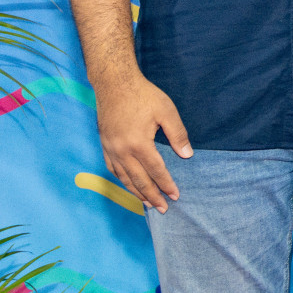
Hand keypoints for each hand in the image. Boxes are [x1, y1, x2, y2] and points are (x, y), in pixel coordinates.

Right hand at [95, 74, 191, 213]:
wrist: (114, 83)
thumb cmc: (143, 95)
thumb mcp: (166, 111)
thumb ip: (177, 134)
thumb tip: (187, 155)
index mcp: (139, 144)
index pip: (156, 171)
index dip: (166, 185)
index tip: (175, 196)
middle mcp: (122, 151)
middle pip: (139, 180)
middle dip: (152, 196)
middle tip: (163, 208)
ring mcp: (111, 149)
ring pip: (124, 178)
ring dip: (136, 192)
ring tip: (147, 203)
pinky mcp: (104, 144)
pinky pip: (112, 169)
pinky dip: (121, 180)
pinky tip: (128, 184)